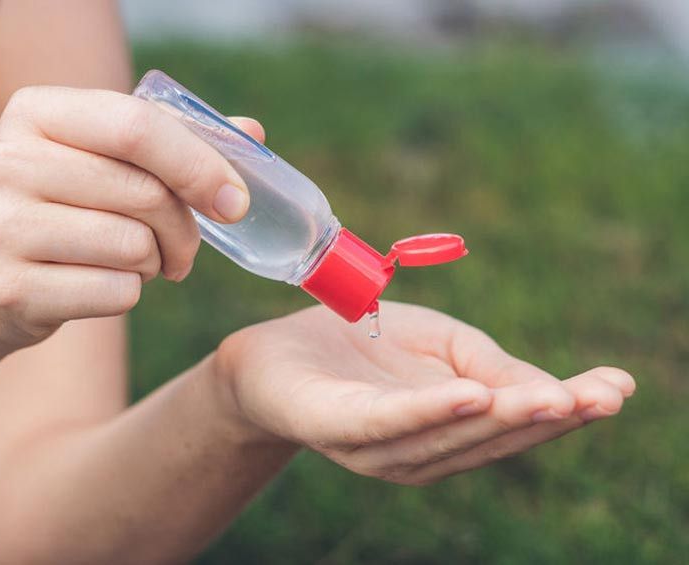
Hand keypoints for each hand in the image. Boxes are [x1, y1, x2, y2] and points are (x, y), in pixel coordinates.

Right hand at [0, 86, 264, 346]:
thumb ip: (170, 142)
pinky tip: (103, 285)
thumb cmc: (55, 208)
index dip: (201, 164)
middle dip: (186, 229)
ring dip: (155, 263)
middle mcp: (8, 162)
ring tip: (136, 263)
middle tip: (185, 249)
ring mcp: (1, 228)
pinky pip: (116, 292)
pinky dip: (129, 294)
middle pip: (146, 193)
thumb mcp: (96, 159)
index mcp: (36, 113)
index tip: (236, 201)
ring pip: (135, 247)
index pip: (138, 126)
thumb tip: (252, 134)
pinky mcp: (9, 289)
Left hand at [214, 302, 634, 484]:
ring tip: (552, 398)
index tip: (619, 386)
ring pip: (446, 436)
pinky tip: (468, 396)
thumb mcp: (439, 344)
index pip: (513, 423)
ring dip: (501, 418)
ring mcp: (376, 446)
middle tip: (601, 397)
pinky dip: (428, 411)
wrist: (273, 352)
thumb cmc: (361, 345)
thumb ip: (490, 366)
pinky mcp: (334, 426)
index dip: (567, 409)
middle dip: (547, 419)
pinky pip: (385, 421)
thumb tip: (556, 390)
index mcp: (448, 430)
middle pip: (488, 437)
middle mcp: (418, 450)